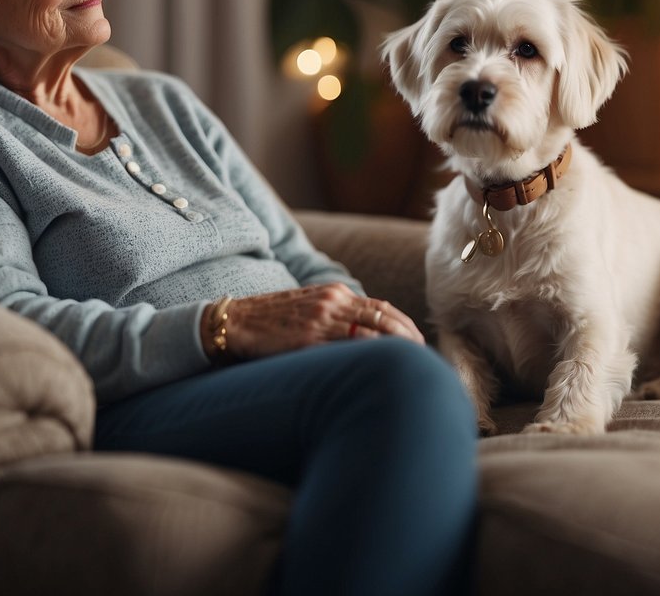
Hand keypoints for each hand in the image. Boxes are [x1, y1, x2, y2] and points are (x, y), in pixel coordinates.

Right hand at [217, 283, 423, 359]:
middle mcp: (332, 301)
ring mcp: (321, 318)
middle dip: (407, 336)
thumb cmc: (270, 322)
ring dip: (395, 346)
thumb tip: (361, 337)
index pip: (379, 307)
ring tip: (411, 363)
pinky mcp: (308, 337)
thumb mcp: (307, 310)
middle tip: (424, 355)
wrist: (236, 322)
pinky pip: (346, 345)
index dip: (402, 323)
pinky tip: (382, 366)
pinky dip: (369, 354)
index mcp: (333, 293)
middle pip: (382, 317)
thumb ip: (334, 318)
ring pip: (370, 330)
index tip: (417, 340)